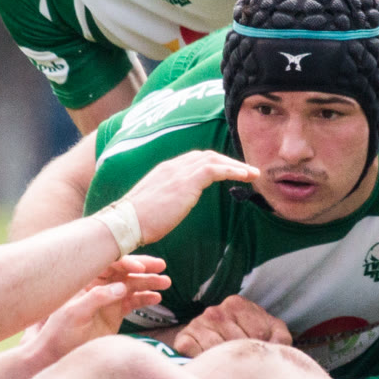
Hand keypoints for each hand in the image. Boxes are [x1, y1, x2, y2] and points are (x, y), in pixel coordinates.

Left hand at [25, 255, 170, 360]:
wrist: (57, 354)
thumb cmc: (60, 332)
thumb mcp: (74, 313)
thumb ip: (97, 298)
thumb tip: (120, 287)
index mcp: (87, 280)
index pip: (109, 264)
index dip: (126, 262)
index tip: (141, 267)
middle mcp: (99, 286)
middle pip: (125, 271)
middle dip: (144, 268)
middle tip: (162, 267)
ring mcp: (108, 298)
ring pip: (132, 285)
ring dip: (149, 282)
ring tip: (165, 283)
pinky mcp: (115, 312)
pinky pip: (133, 301)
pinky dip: (145, 298)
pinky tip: (156, 298)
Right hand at [122, 150, 259, 243]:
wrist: (125, 223)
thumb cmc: (136, 223)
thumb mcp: (153, 206)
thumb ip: (167, 200)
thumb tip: (174, 207)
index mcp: (165, 171)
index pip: (193, 160)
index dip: (213, 164)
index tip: (227, 172)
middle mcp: (173, 166)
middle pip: (206, 156)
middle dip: (227, 161)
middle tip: (245, 171)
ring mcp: (179, 172)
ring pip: (213, 159)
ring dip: (235, 165)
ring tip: (252, 173)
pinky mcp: (186, 181)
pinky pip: (215, 169)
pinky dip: (233, 170)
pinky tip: (246, 176)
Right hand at [172, 294, 291, 356]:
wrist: (215, 343)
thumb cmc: (248, 337)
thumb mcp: (270, 332)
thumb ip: (280, 338)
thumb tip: (276, 347)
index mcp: (237, 304)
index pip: (256, 335)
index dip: (259, 350)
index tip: (258, 356)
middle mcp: (215, 311)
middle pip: (235, 344)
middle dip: (242, 359)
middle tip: (243, 367)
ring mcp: (197, 324)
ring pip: (215, 352)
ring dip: (223, 364)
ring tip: (228, 368)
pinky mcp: (183, 339)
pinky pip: (192, 355)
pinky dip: (202, 363)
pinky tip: (210, 365)